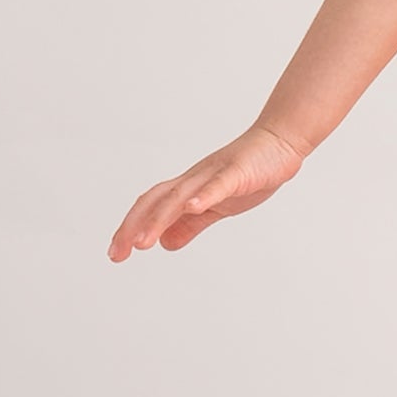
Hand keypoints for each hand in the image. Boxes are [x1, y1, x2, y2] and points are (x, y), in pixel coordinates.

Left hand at [107, 123, 307, 260]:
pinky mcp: (238, 173)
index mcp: (188, 188)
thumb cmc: (250, 172)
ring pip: (180, 197)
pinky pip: (218, 185)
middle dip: (134, 226)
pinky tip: (193, 208)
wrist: (279, 142)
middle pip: (155, 201)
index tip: (117, 254)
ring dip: (159, 218)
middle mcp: (193, 179)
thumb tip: (166, 243)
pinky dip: (204, 196)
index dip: (130, 228)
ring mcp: (214, 174)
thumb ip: (192, 224)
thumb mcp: (218, 206)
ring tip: (144, 241)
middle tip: (118, 253)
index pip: (150, 207)